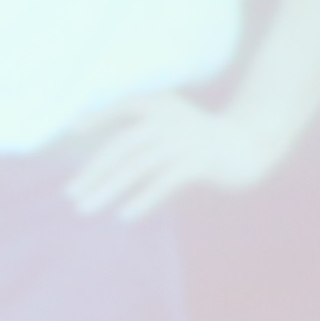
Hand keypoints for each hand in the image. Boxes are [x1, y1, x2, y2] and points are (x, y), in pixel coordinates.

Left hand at [69, 91, 289, 220]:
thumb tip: (97, 162)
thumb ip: (139, 135)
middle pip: (122, 145)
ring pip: (138, 165)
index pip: (123, 106)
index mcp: (160, 104)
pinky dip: (143, 198)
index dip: (98, 116)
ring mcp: (184, 140)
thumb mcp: (168, 128)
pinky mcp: (199, 161)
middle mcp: (169, 119)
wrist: (248, 143)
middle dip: (94, 171)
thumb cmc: (198, 141)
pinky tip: (124, 215)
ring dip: (109, 188)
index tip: (72, 130)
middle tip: (70, 194)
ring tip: (86, 208)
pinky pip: (164, 181)